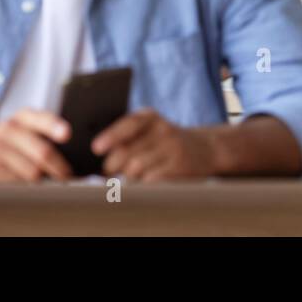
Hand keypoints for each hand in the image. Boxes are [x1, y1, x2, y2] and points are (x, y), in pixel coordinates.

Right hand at [0, 109, 73, 182]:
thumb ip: (42, 131)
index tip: (66, 134)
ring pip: (32, 171)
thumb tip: (68, 151)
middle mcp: (9, 129)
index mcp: (22, 117)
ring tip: (43, 178)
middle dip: (59, 166)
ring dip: (42, 178)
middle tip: (66, 175)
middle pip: (41, 151)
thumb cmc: (4, 139)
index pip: (41, 119)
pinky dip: (26, 184)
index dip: (54, 126)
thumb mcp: (21, 125)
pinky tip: (24, 181)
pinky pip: (18, 181)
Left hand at [92, 108, 216, 180]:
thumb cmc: (165, 141)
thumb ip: (127, 137)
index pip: (129, 124)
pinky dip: (143, 184)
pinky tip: (143, 183)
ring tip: (128, 178)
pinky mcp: (180, 167)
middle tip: (110, 172)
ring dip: (127, 177)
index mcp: (151, 117)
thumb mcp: (150, 129)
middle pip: (128, 151)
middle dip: (113, 165)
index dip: (110, 136)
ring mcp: (173, 149)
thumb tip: (101, 156)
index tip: (96, 148)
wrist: (205, 148)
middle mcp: (163, 130)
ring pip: (137, 168)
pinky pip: (152, 179)